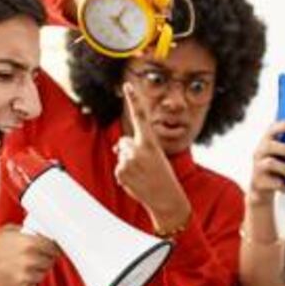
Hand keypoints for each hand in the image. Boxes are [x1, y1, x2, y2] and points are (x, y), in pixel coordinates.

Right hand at [0, 225, 57, 285]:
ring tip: (20, 268)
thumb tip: (37, 233)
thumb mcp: (5, 231)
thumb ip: (24, 231)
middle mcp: (29, 260)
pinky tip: (16, 278)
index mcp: (28, 243)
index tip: (51, 250)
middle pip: (49, 262)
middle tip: (32, 259)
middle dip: (43, 260)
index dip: (52, 248)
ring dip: (35, 272)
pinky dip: (27, 284)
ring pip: (42, 275)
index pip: (53, 247)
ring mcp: (26, 277)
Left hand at [115, 82, 190, 232]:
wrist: (166, 199)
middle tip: (146, 164)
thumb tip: (118, 147)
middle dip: (131, 150)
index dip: (134, 100)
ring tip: (142, 174)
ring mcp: (128, 161)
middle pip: (125, 140)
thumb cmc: (163, 177)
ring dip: (128, 163)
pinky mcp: (121, 172)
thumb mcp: (155, 157)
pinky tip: (136, 181)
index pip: (140, 117)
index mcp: (150, 142)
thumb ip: (137, 147)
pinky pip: (119, 168)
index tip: (127, 85)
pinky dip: (125, 174)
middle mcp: (138, 149)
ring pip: (121, 154)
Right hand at [247, 120, 284, 207]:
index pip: (271, 130)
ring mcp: (256, 167)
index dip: (282, 125)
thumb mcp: (281, 158)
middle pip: (270, 145)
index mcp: (264, 143)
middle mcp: (258, 153)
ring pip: (272, 163)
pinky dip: (282, 185)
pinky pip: (272, 182)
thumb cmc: (275, 170)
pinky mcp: (258, 182)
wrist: (261, 190)